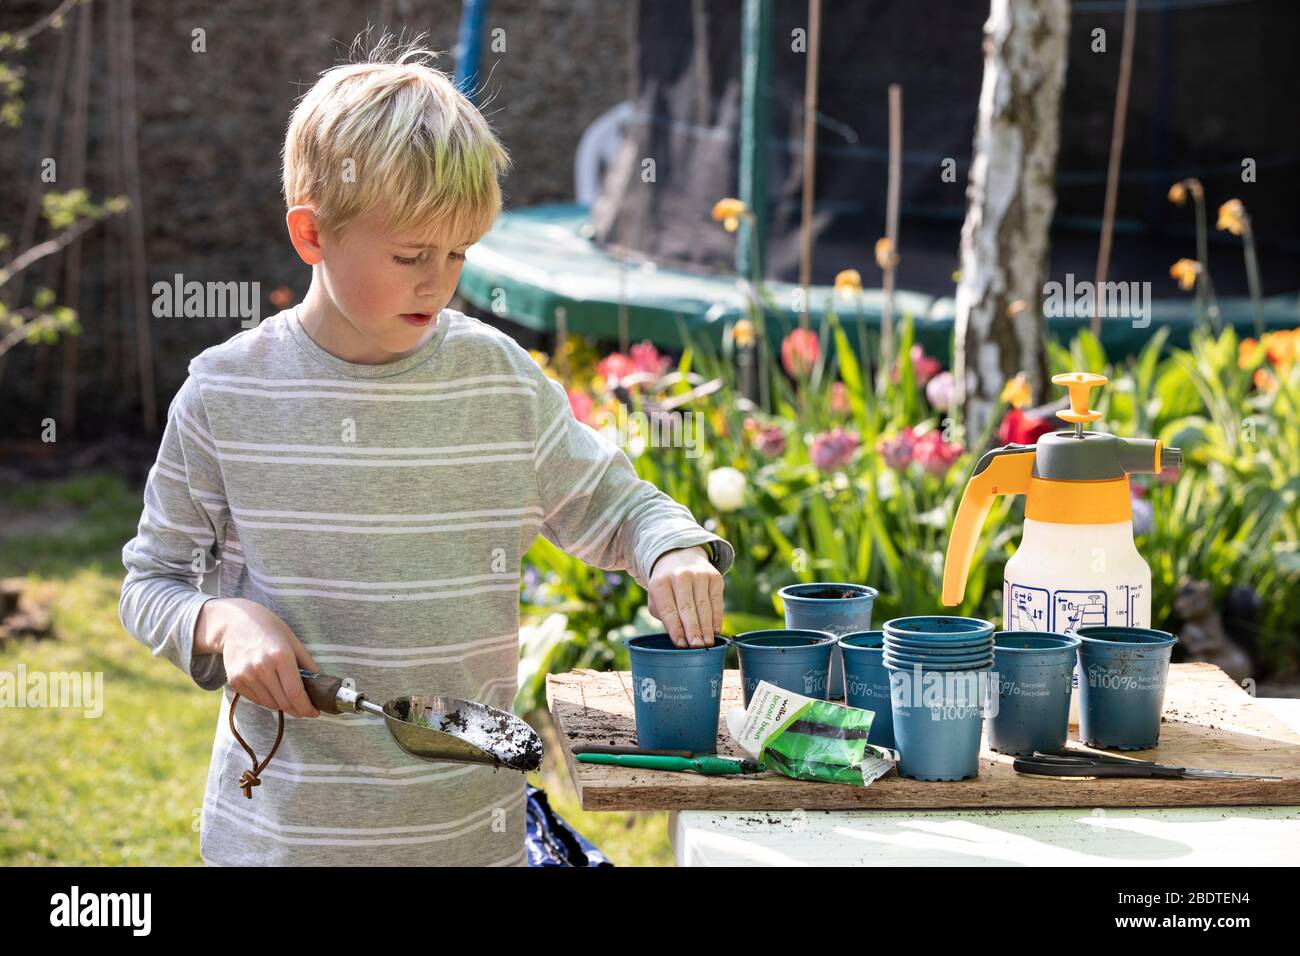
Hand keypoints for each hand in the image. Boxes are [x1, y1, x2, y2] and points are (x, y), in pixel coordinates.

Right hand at [197, 598, 321, 717]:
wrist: (235, 624)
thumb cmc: (269, 630)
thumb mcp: (293, 642)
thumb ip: (308, 665)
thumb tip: (321, 685)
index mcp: (281, 656)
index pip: (295, 693)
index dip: (307, 707)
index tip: (315, 712)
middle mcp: (262, 668)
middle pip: (284, 702)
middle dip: (298, 710)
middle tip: (306, 710)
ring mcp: (246, 676)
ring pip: (270, 704)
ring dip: (283, 706)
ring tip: (290, 699)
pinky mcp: (235, 682)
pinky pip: (256, 700)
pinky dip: (268, 700)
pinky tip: (273, 692)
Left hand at [647, 545, 724, 647]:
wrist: (679, 557)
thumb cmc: (666, 586)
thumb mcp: (657, 597)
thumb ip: (664, 616)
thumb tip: (680, 638)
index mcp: (660, 582)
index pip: (669, 610)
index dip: (676, 629)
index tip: (681, 645)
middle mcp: (680, 576)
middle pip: (688, 608)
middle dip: (693, 630)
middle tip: (697, 647)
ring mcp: (699, 574)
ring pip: (704, 606)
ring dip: (706, 627)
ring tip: (707, 644)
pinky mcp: (714, 576)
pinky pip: (717, 601)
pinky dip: (716, 618)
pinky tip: (715, 631)